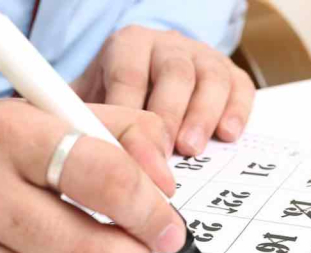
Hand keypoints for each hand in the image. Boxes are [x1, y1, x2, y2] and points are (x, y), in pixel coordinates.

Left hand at [72, 25, 255, 156]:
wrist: (146, 86)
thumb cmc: (115, 100)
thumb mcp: (90, 101)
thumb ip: (80, 118)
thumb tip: (70, 149)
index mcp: (129, 45)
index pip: (129, 73)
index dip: (130, 109)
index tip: (128, 145)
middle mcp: (168, 45)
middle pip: (174, 73)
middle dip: (170, 114)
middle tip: (165, 150)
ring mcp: (202, 58)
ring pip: (210, 78)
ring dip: (202, 115)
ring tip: (192, 148)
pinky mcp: (230, 75)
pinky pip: (240, 87)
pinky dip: (237, 111)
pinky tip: (228, 134)